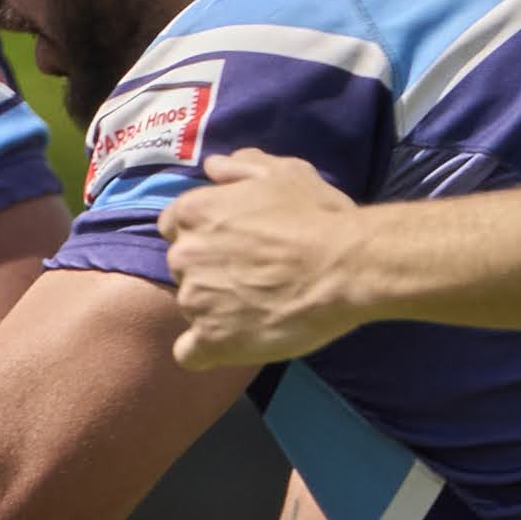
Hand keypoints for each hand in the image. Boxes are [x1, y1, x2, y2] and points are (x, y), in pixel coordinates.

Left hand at [161, 148, 378, 372]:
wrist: (347, 266)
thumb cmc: (319, 216)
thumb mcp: (285, 173)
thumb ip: (242, 167)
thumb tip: (213, 166)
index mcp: (193, 212)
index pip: (174, 226)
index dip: (204, 235)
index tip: (235, 243)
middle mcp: (183, 255)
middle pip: (182, 267)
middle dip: (210, 270)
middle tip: (254, 274)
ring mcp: (194, 300)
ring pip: (191, 307)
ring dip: (216, 307)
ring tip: (259, 305)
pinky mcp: (211, 340)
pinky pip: (190, 353)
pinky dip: (207, 350)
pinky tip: (233, 342)